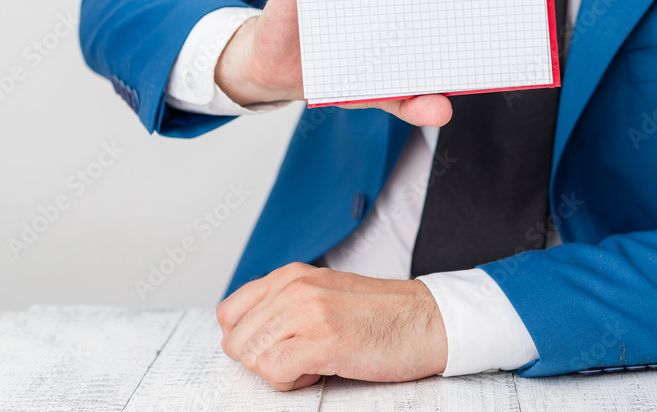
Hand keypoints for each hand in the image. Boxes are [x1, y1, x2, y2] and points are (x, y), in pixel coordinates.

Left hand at [217, 263, 447, 390]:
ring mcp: (307, 313)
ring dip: (279, 372)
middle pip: (237, 342)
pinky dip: (294, 382)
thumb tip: (242, 334)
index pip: (229, 313)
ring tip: (315, 361)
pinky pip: (276, 373)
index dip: (246, 340)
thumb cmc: (380, 314)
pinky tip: (322, 369)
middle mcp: (294, 288)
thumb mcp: (323, 293)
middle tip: (300, 357)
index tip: (275, 347)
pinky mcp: (322, 341)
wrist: (428, 320)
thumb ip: (283, 304)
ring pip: (253, 358)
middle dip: (262, 360)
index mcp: (291, 275)